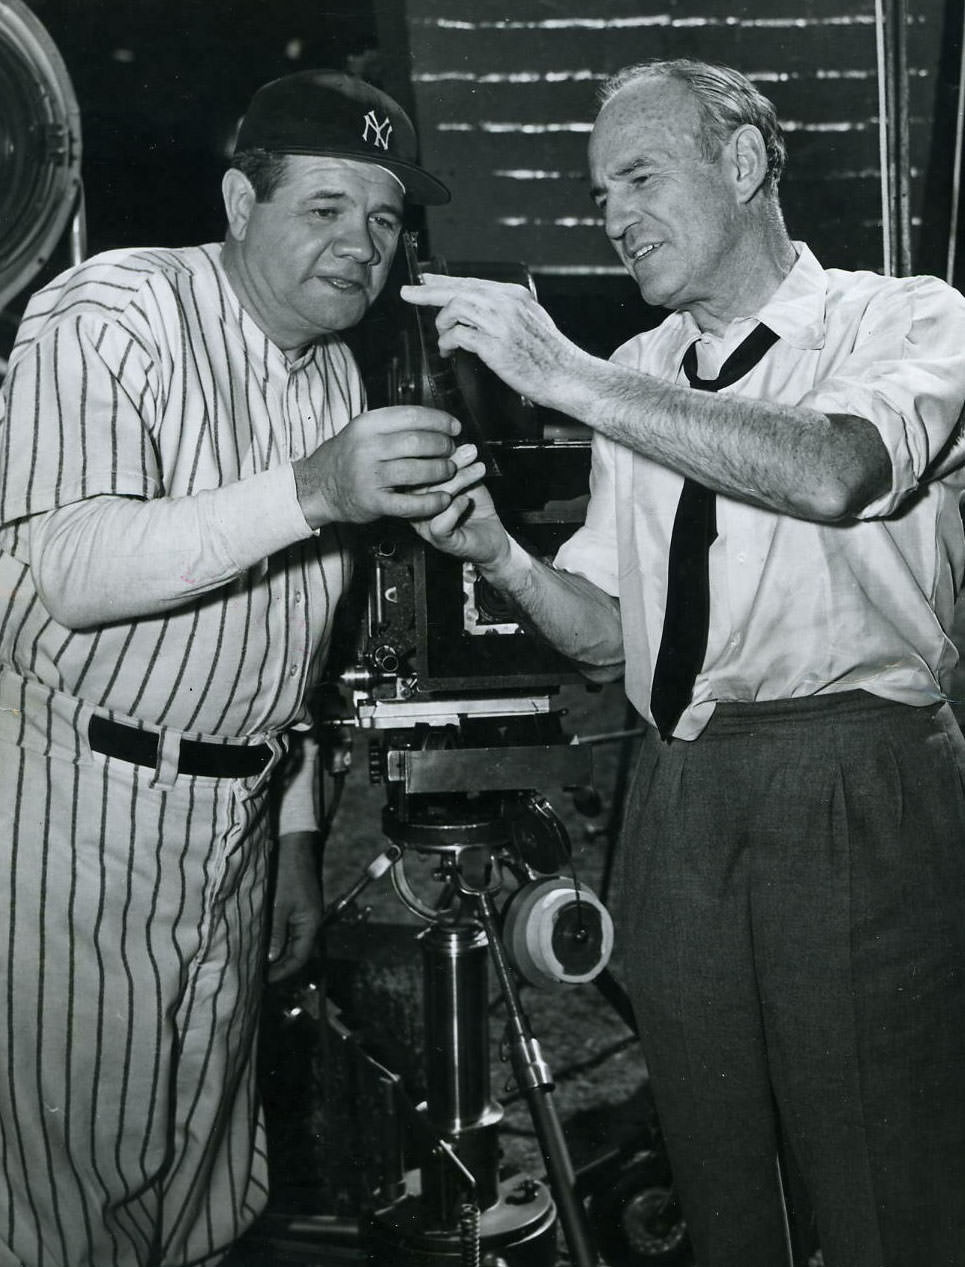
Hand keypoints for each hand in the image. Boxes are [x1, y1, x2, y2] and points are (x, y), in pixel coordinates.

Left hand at [267, 830, 322, 982]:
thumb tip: (271, 959)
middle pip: (296, 952)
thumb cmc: (287, 874)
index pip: (300, 957)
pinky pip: (287, 931)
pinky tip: (260, 943)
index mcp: (310, 923)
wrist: (293, 847)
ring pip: (291, 942)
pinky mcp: (295, 908)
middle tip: (257, 977)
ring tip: (256, 964)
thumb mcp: (279, 905)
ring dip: (276, 953)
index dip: (283, 971)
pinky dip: (275, 940)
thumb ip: (277, 933)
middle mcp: (309, 922)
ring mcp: (302, 915)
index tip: (265, 981)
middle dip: (279, 966)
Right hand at [293, 404, 460, 527]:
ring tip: (450, 471)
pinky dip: (432, 502)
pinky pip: (410, 503)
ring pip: (417, 470)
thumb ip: (394, 425)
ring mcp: (370, 476)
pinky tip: (444, 499)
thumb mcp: (363, 432)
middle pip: (417, 442)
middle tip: (452, 451)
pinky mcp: (373, 502)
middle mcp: (367, 448)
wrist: (318, 487)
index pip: (412, 416)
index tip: (455, 427)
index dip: (440, 421)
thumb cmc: (348, 457)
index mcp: (368, 425)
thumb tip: (436, 420)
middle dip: (443, 446)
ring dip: (441, 470)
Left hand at [400, 274, 583, 407]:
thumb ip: (507, 311)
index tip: (425, 281)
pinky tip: (448, 351)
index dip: (444, 281)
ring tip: (442, 337)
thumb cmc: (550, 355)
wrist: (566, 375)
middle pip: (458, 289)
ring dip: (442, 323)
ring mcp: (500, 323)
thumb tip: (480, 310)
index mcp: (514, 295)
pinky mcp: (494, 345)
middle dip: (428, 292)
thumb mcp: (532, 320)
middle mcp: (506, 303)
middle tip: (408, 294)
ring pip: (455, 308)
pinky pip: (458, 335)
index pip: (471, 282)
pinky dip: (447, 342)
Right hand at [410, 443, 510, 570]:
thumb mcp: (463, 478)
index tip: (453, 440)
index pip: (413, 467)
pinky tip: (466, 500)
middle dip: (449, 462)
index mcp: (414, 490)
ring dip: (459, 480)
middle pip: (420, 480)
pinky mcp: (440, 540)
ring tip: (477, 470)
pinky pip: (440, 523)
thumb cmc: (474, 508)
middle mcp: (415, 507)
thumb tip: (451, 442)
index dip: (433, 451)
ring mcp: (425, 525)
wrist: (492, 536)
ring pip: (432, 498)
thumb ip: (454, 463)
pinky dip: (455, 509)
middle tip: (470, 453)